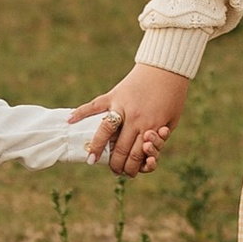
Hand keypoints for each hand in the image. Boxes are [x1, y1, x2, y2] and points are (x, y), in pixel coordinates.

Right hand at [74, 61, 192, 177]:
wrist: (167, 67)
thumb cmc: (172, 97)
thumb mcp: (171, 121)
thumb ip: (158, 137)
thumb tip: (144, 152)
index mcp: (151, 127)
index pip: (137, 156)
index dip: (132, 169)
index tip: (128, 173)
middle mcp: (134, 119)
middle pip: (121, 149)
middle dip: (116, 164)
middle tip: (114, 170)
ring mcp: (121, 106)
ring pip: (105, 132)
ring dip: (96, 149)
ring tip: (90, 159)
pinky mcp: (113, 95)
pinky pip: (94, 105)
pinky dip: (80, 112)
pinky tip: (69, 121)